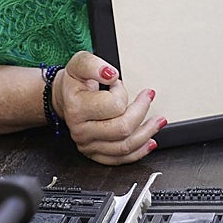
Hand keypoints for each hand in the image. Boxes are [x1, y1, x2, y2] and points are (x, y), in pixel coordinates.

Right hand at [52, 50, 164, 164]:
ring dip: (147, 133)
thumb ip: (94, 65)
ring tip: (158, 121)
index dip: (121, 92)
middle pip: (123, 129)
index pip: (114, 106)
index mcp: (77, 108)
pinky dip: (139, 151)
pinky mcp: (95, 154)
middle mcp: (80, 131)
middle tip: (148, 97)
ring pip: (125, 147)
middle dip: (141, 111)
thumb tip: (110, 74)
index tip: (117, 84)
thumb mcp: (80, 63)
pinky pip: (121, 159)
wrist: (65, 98)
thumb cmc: (75, 82)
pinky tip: (149, 141)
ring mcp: (87, 145)